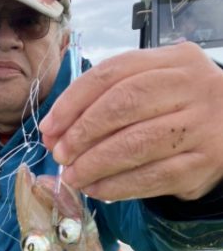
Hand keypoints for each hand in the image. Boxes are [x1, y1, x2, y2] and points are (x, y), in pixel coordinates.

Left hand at [40, 42, 222, 201]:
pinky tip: (96, 190)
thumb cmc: (177, 110)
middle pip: (123, 105)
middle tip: (59, 154)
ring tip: (72, 177)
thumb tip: (53, 132)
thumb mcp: (152, 88)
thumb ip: (106, 102)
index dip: (74, 101)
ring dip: (94, 164)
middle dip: (82, 133)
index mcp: (173, 61)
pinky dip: (116, 186)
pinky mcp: (201, 164)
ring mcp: (200, 126)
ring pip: (136, 144)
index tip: (49, 127)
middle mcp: (191, 87)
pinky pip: (150, 178)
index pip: (113, 72)